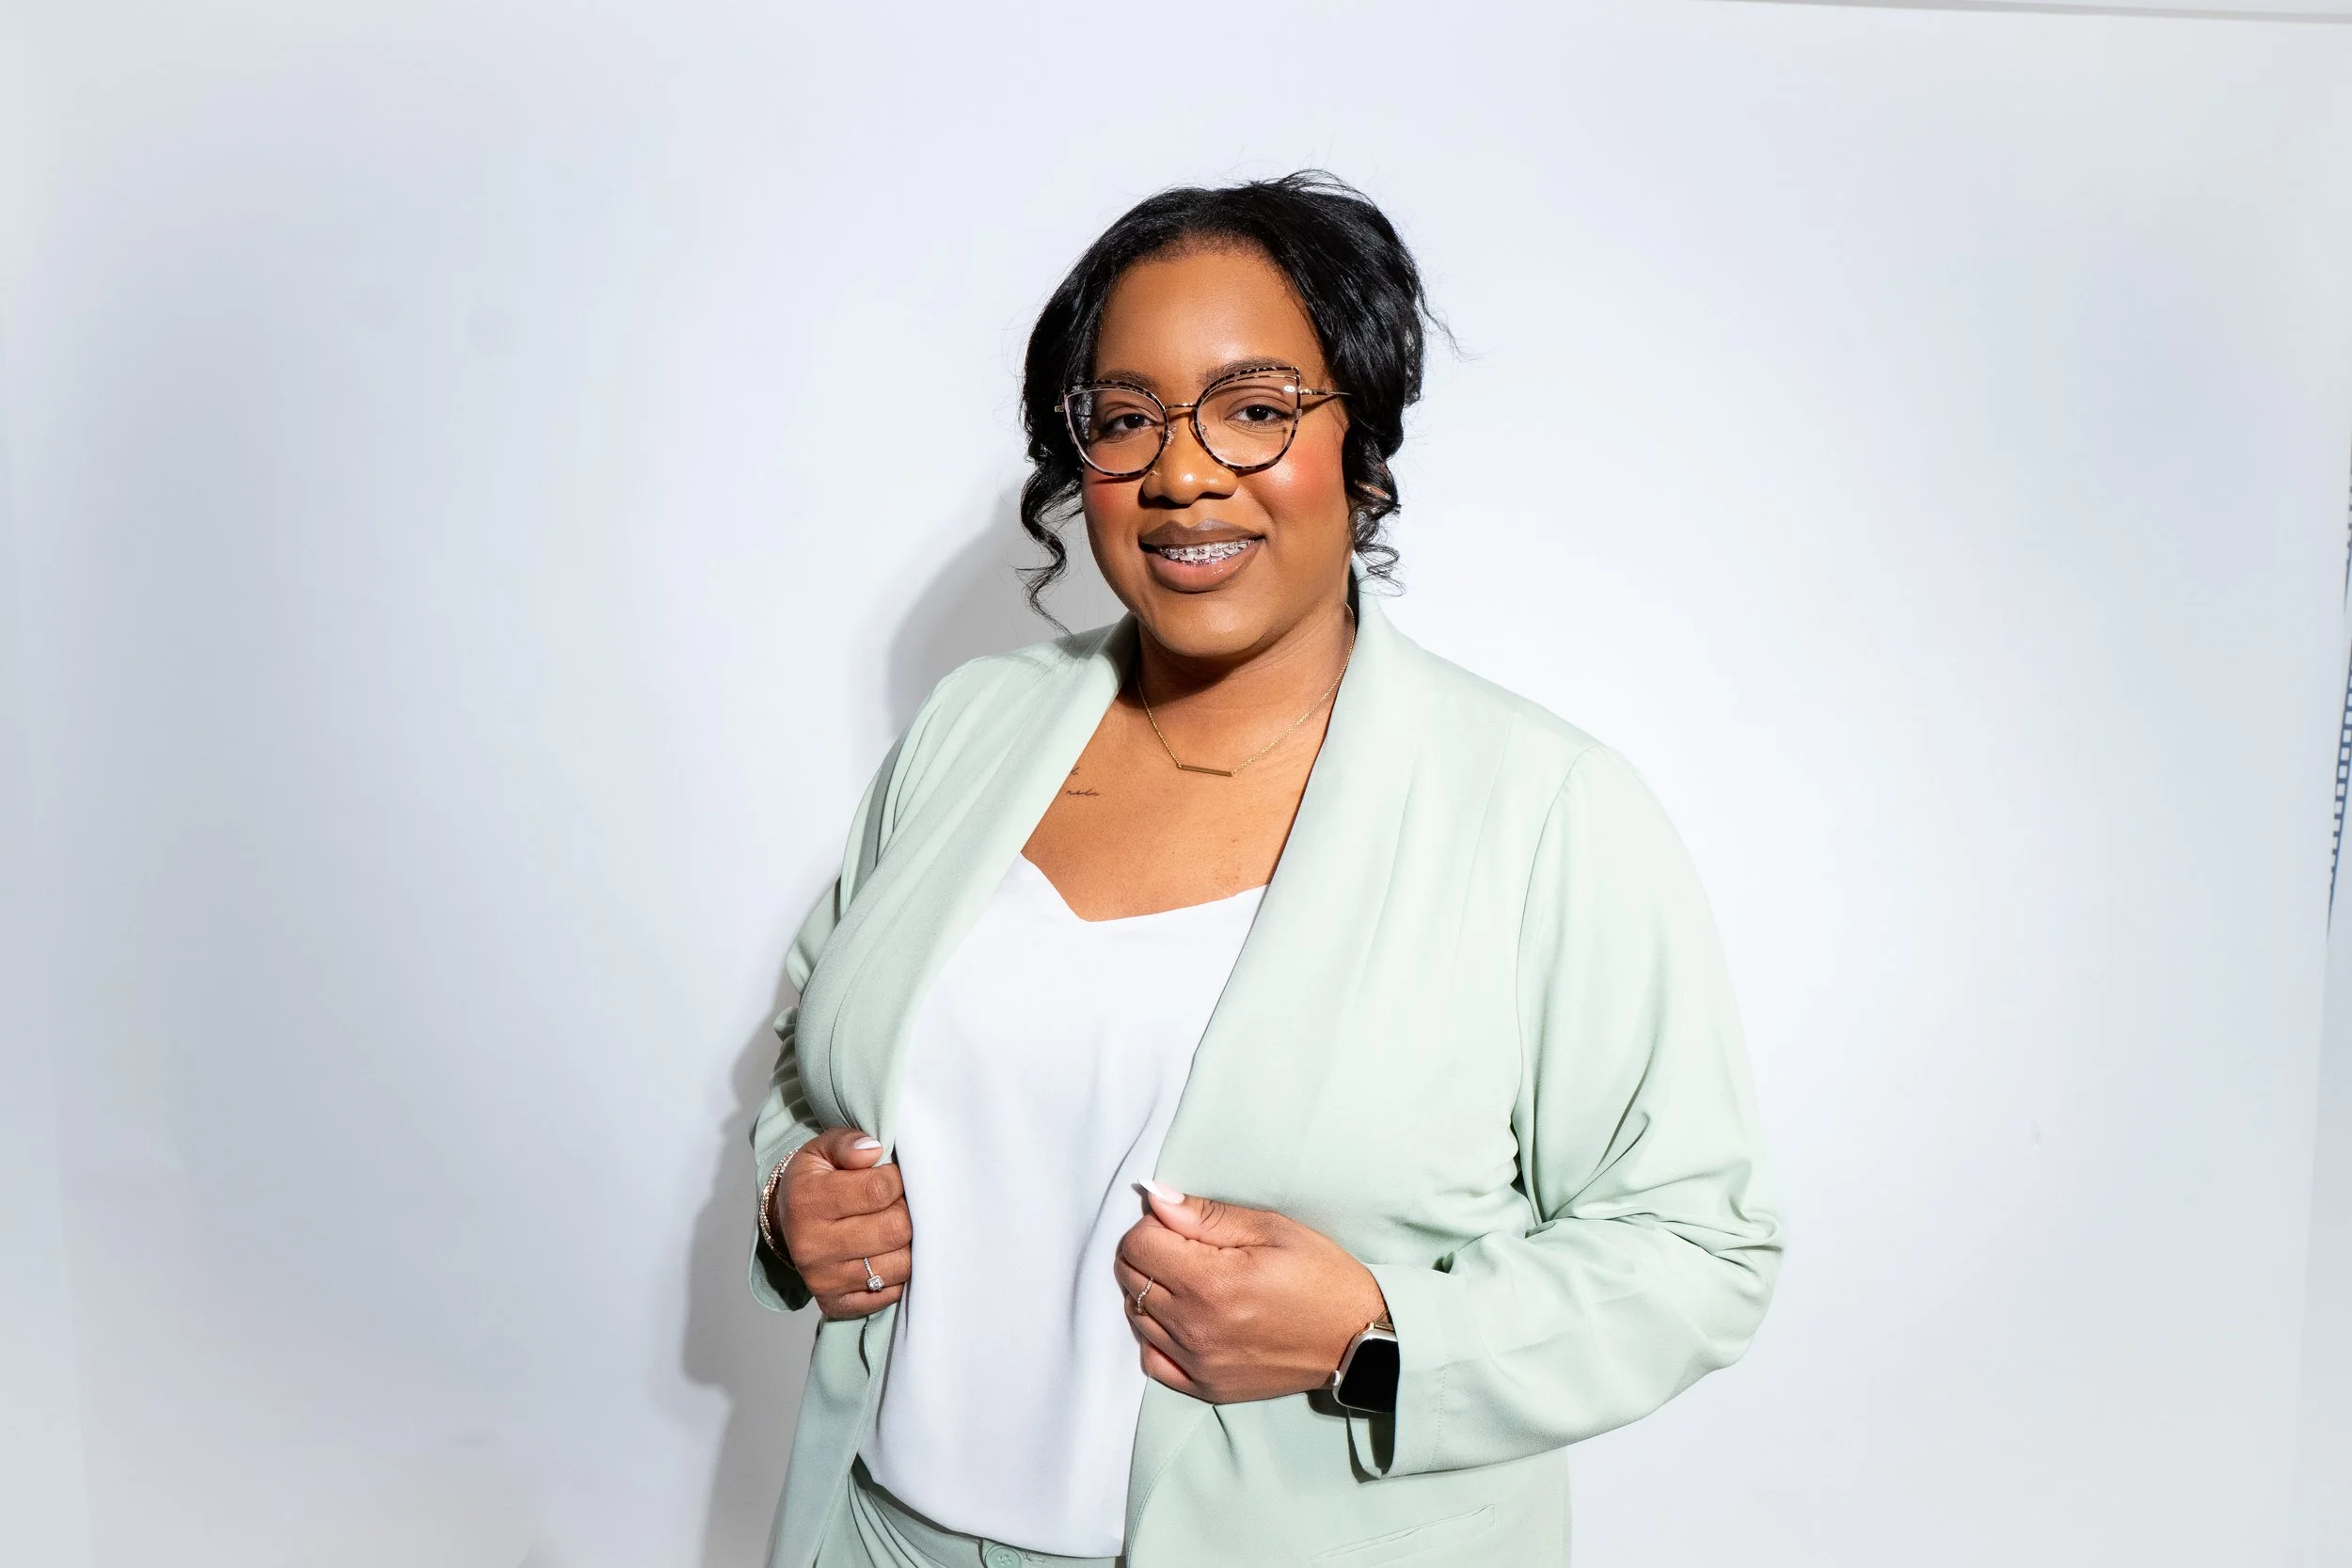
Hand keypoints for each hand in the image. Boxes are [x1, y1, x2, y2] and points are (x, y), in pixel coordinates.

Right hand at [771, 1127, 910, 1319]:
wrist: (787, 1223)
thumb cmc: (815, 1182)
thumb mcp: (823, 1150)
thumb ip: (847, 1142)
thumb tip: (873, 1150)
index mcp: (808, 1201)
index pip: (879, 1190)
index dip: (897, 1179)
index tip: (892, 1177)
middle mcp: (812, 1246)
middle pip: (894, 1230)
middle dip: (906, 1212)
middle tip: (900, 1204)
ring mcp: (824, 1280)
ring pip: (899, 1265)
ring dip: (908, 1244)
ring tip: (896, 1227)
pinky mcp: (836, 1304)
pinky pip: (889, 1294)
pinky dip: (897, 1274)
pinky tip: (887, 1254)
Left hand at [1112, 1181, 1387, 1404]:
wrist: (1357, 1338)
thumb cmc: (1321, 1277)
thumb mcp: (1272, 1229)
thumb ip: (1207, 1217)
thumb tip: (1156, 1201)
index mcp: (1212, 1283)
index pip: (1137, 1245)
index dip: (1154, 1224)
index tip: (1181, 1225)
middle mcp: (1196, 1328)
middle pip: (1130, 1278)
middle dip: (1149, 1253)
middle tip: (1187, 1248)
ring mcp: (1197, 1362)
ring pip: (1136, 1316)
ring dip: (1152, 1292)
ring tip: (1192, 1282)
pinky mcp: (1205, 1386)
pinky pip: (1151, 1360)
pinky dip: (1156, 1336)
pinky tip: (1184, 1320)